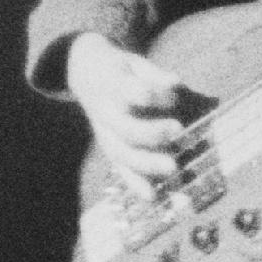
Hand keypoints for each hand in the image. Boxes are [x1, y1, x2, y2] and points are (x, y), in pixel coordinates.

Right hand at [66, 32, 194, 190]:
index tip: (173, 94)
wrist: (83, 73)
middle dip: (151, 133)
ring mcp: (105, 132)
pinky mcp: (110, 147)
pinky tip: (154, 198)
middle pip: (124, 128)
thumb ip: (154, 75)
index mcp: (110, 86)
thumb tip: (176, 83)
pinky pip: (121, 167)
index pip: (128, 90)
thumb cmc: (120, 69)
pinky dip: (136, 184)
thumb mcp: (134, 63)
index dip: (151, 94)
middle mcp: (105, 112)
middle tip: (178, 130)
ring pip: (121, 153)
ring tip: (174, 169)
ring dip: (147, 164)